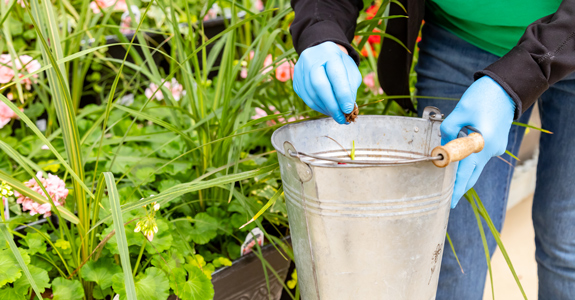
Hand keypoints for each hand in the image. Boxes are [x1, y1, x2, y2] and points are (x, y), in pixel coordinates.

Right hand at [293, 42, 361, 123]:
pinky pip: (306, 98)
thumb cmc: (340, 65)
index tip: (349, 109)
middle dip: (332, 105)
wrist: (322, 55)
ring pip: (311, 94)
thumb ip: (350, 88)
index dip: (342, 94)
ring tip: (337, 116)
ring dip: (325, 109)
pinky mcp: (296, 80)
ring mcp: (300, 69)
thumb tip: (347, 108)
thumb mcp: (351, 71)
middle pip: (318, 85)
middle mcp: (311, 59)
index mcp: (330, 53)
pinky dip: (318, 107)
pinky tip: (328, 110)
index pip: (335, 74)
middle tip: (342, 118)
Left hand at [441, 76, 515, 207]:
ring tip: (448, 177)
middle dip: (460, 187)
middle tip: (447, 200)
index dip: (456, 188)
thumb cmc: (484, 96)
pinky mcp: (497, 142)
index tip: (449, 203)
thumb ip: (449, 130)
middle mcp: (491, 150)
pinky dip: (469, 158)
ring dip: (463, 170)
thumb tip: (442, 145)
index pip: (466, 173)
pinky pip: (480, 154)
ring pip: (476, 165)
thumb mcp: (461, 110)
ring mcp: (496, 147)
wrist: (508, 86)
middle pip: (473, 174)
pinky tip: (459, 153)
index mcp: (482, 144)